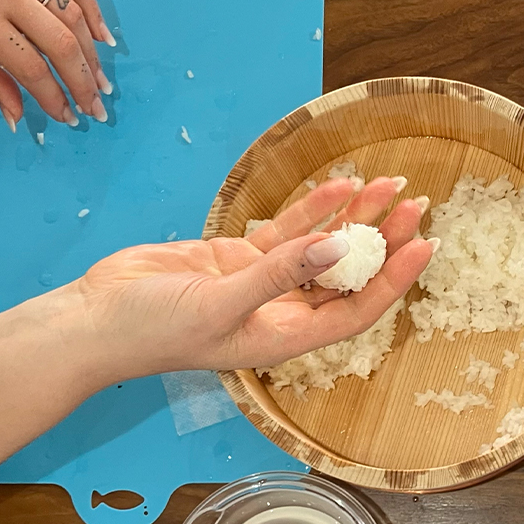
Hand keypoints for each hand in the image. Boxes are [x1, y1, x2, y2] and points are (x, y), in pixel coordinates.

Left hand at [0, 0, 114, 129]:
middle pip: (62, 45)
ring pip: (73, 15)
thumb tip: (16, 115)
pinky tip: (102, 36)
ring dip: (93, 54)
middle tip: (96, 107)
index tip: (67, 116)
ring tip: (100, 80)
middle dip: (83, 82)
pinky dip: (93, 11)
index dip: (55, 98)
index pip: (31, 68)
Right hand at [74, 176, 433, 377]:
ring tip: (388, 185)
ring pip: (324, 247)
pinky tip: (339, 186)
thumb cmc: (155, 329)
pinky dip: (313, 209)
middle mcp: (284, 312)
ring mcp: (264, 281)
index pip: (358, 310)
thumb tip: (338, 246)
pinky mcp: (240, 257)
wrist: (98, 317)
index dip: (395, 281)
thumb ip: (279, 274)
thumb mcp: (221, 303)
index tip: (425, 246)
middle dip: (385, 243)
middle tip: (416, 208)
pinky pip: (288, 231)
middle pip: (350, 276)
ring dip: (355, 219)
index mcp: (286, 338)